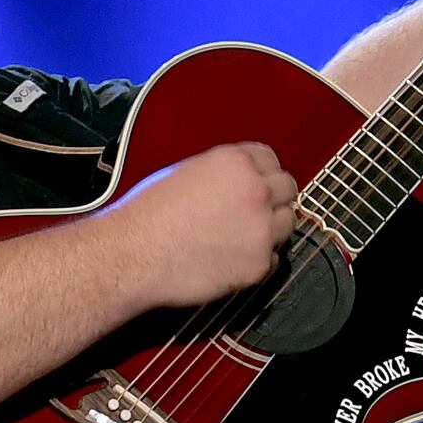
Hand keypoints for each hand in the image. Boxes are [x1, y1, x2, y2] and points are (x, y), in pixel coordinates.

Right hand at [101, 141, 299, 310]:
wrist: (134, 254)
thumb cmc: (147, 216)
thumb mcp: (185, 172)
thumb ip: (221, 174)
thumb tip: (237, 183)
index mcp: (235, 162)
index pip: (270, 159)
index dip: (262, 174)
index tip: (257, 185)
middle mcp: (255, 190)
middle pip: (288, 188)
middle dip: (273, 199)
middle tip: (255, 213)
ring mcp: (261, 228)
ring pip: (287, 223)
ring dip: (271, 229)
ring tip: (241, 238)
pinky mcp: (258, 263)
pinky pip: (272, 259)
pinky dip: (256, 261)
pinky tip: (229, 260)